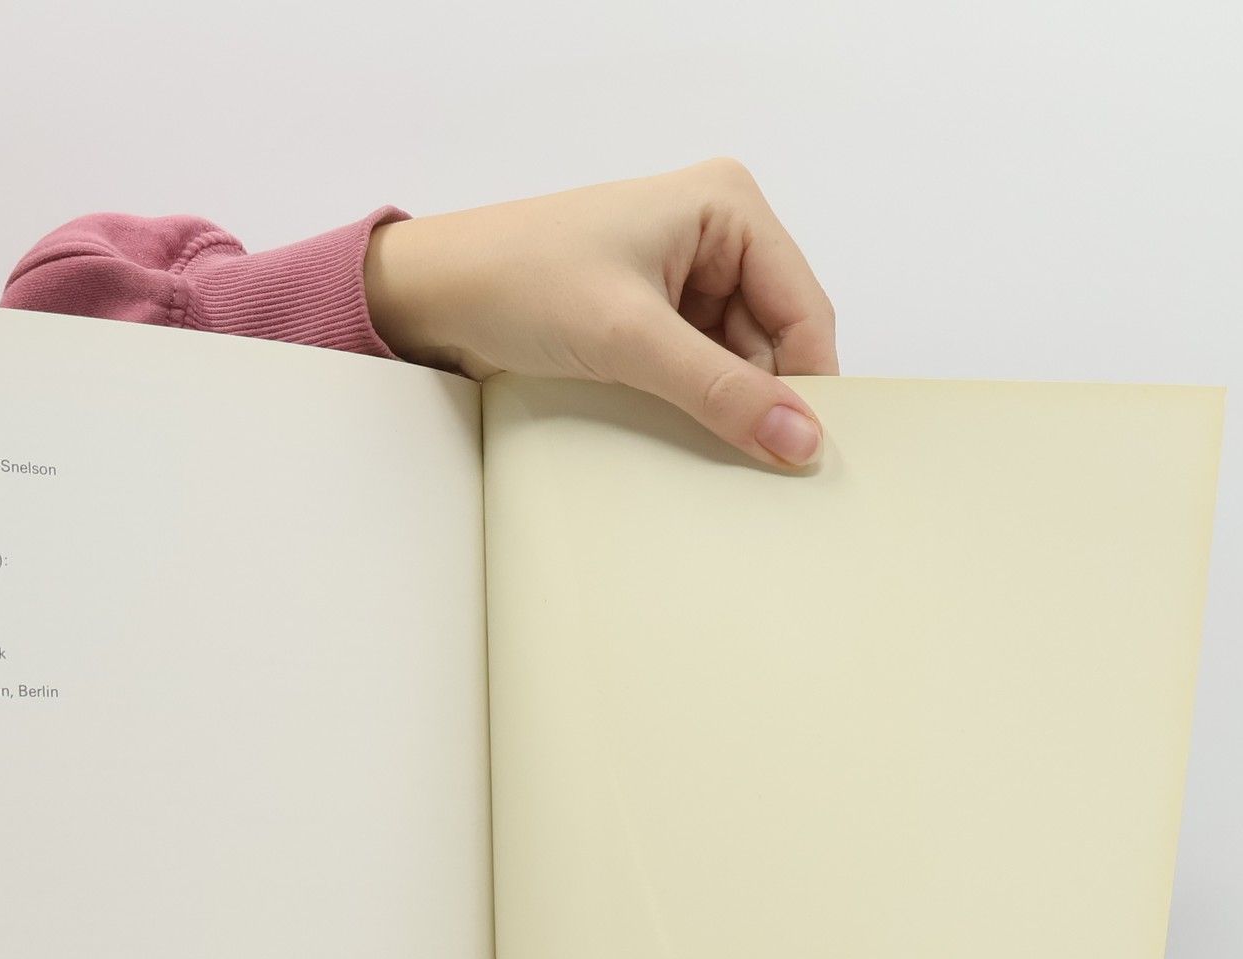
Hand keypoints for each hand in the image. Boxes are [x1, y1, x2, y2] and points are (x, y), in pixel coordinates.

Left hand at [364, 158, 837, 467]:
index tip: (806, 454)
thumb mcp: (630, 339)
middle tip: (757, 468)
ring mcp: (686, 277)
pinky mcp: (654, 316)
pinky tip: (677, 432)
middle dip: (762, 398)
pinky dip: (695, 406)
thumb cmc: (518, 281)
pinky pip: (701, 371)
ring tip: (701, 448)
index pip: (803, 308)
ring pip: (739, 363)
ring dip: (724, 407)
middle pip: (776, 339)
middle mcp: (717, 234)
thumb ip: (720, 392)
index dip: (809, 383)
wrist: (434, 296)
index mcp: (728, 206)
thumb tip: (801, 439)